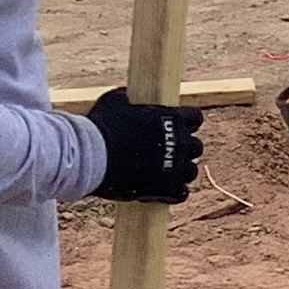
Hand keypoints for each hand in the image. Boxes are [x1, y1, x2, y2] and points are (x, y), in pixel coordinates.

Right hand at [86, 87, 204, 203]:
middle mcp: (181, 141)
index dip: (186, 123)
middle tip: (165, 153)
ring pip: (191, 171)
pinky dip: (172, 192)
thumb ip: (126, 97)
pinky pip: (181, 193)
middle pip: (195, 147)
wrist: (92, 157)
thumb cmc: (101, 126)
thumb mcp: (112, 102)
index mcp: (173, 118)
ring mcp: (177, 166)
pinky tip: (158, 191)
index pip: (196, 118)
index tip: (176, 127)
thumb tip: (125, 95)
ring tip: (160, 174)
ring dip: (179, 172)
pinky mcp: (168, 188)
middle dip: (183, 149)